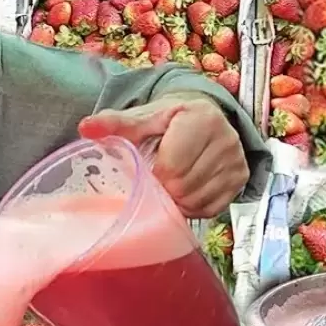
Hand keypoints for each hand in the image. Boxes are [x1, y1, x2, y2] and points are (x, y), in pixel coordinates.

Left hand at [78, 95, 249, 218]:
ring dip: (179, 201)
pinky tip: (186, 193)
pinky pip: (213, 208)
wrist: (202, 117)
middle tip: (157, 181)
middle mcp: (226, 138)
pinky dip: (194, 206)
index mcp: (201, 118)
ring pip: (198, 199)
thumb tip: (84, 128)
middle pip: (185, 185)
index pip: (173, 166)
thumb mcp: (142, 118)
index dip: (155, 176)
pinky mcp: (241, 179)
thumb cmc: (168, 121)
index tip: (148, 171)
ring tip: (171, 186)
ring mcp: (236, 160)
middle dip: (166, 190)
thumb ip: (115, 123)